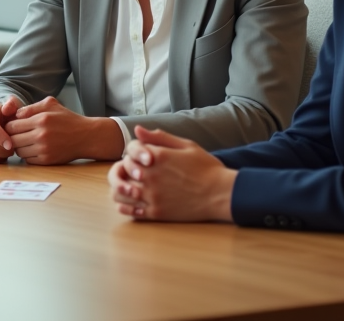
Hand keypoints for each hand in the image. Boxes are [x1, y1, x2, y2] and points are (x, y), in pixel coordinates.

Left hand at [3, 96, 124, 163]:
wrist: (86, 136)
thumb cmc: (67, 119)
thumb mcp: (51, 105)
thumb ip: (32, 107)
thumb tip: (15, 114)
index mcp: (41, 120)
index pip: (12, 126)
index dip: (10, 126)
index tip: (14, 126)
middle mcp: (41, 135)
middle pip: (13, 140)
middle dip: (13, 137)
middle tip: (18, 135)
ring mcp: (44, 149)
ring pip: (19, 151)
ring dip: (20, 147)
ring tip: (26, 142)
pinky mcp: (47, 161)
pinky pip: (28, 160)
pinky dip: (28, 156)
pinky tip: (34, 149)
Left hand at [108, 127, 236, 221]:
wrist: (221, 193)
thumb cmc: (206, 167)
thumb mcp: (186, 145)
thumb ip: (160, 137)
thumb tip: (137, 130)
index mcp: (158, 156)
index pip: (130, 149)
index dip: (134, 151)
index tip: (143, 156)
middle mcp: (151, 175)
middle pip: (123, 168)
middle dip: (127, 168)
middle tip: (136, 170)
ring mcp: (152, 195)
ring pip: (121, 191)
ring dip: (122, 187)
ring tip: (130, 186)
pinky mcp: (157, 213)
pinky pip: (131, 211)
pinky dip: (125, 206)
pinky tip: (130, 203)